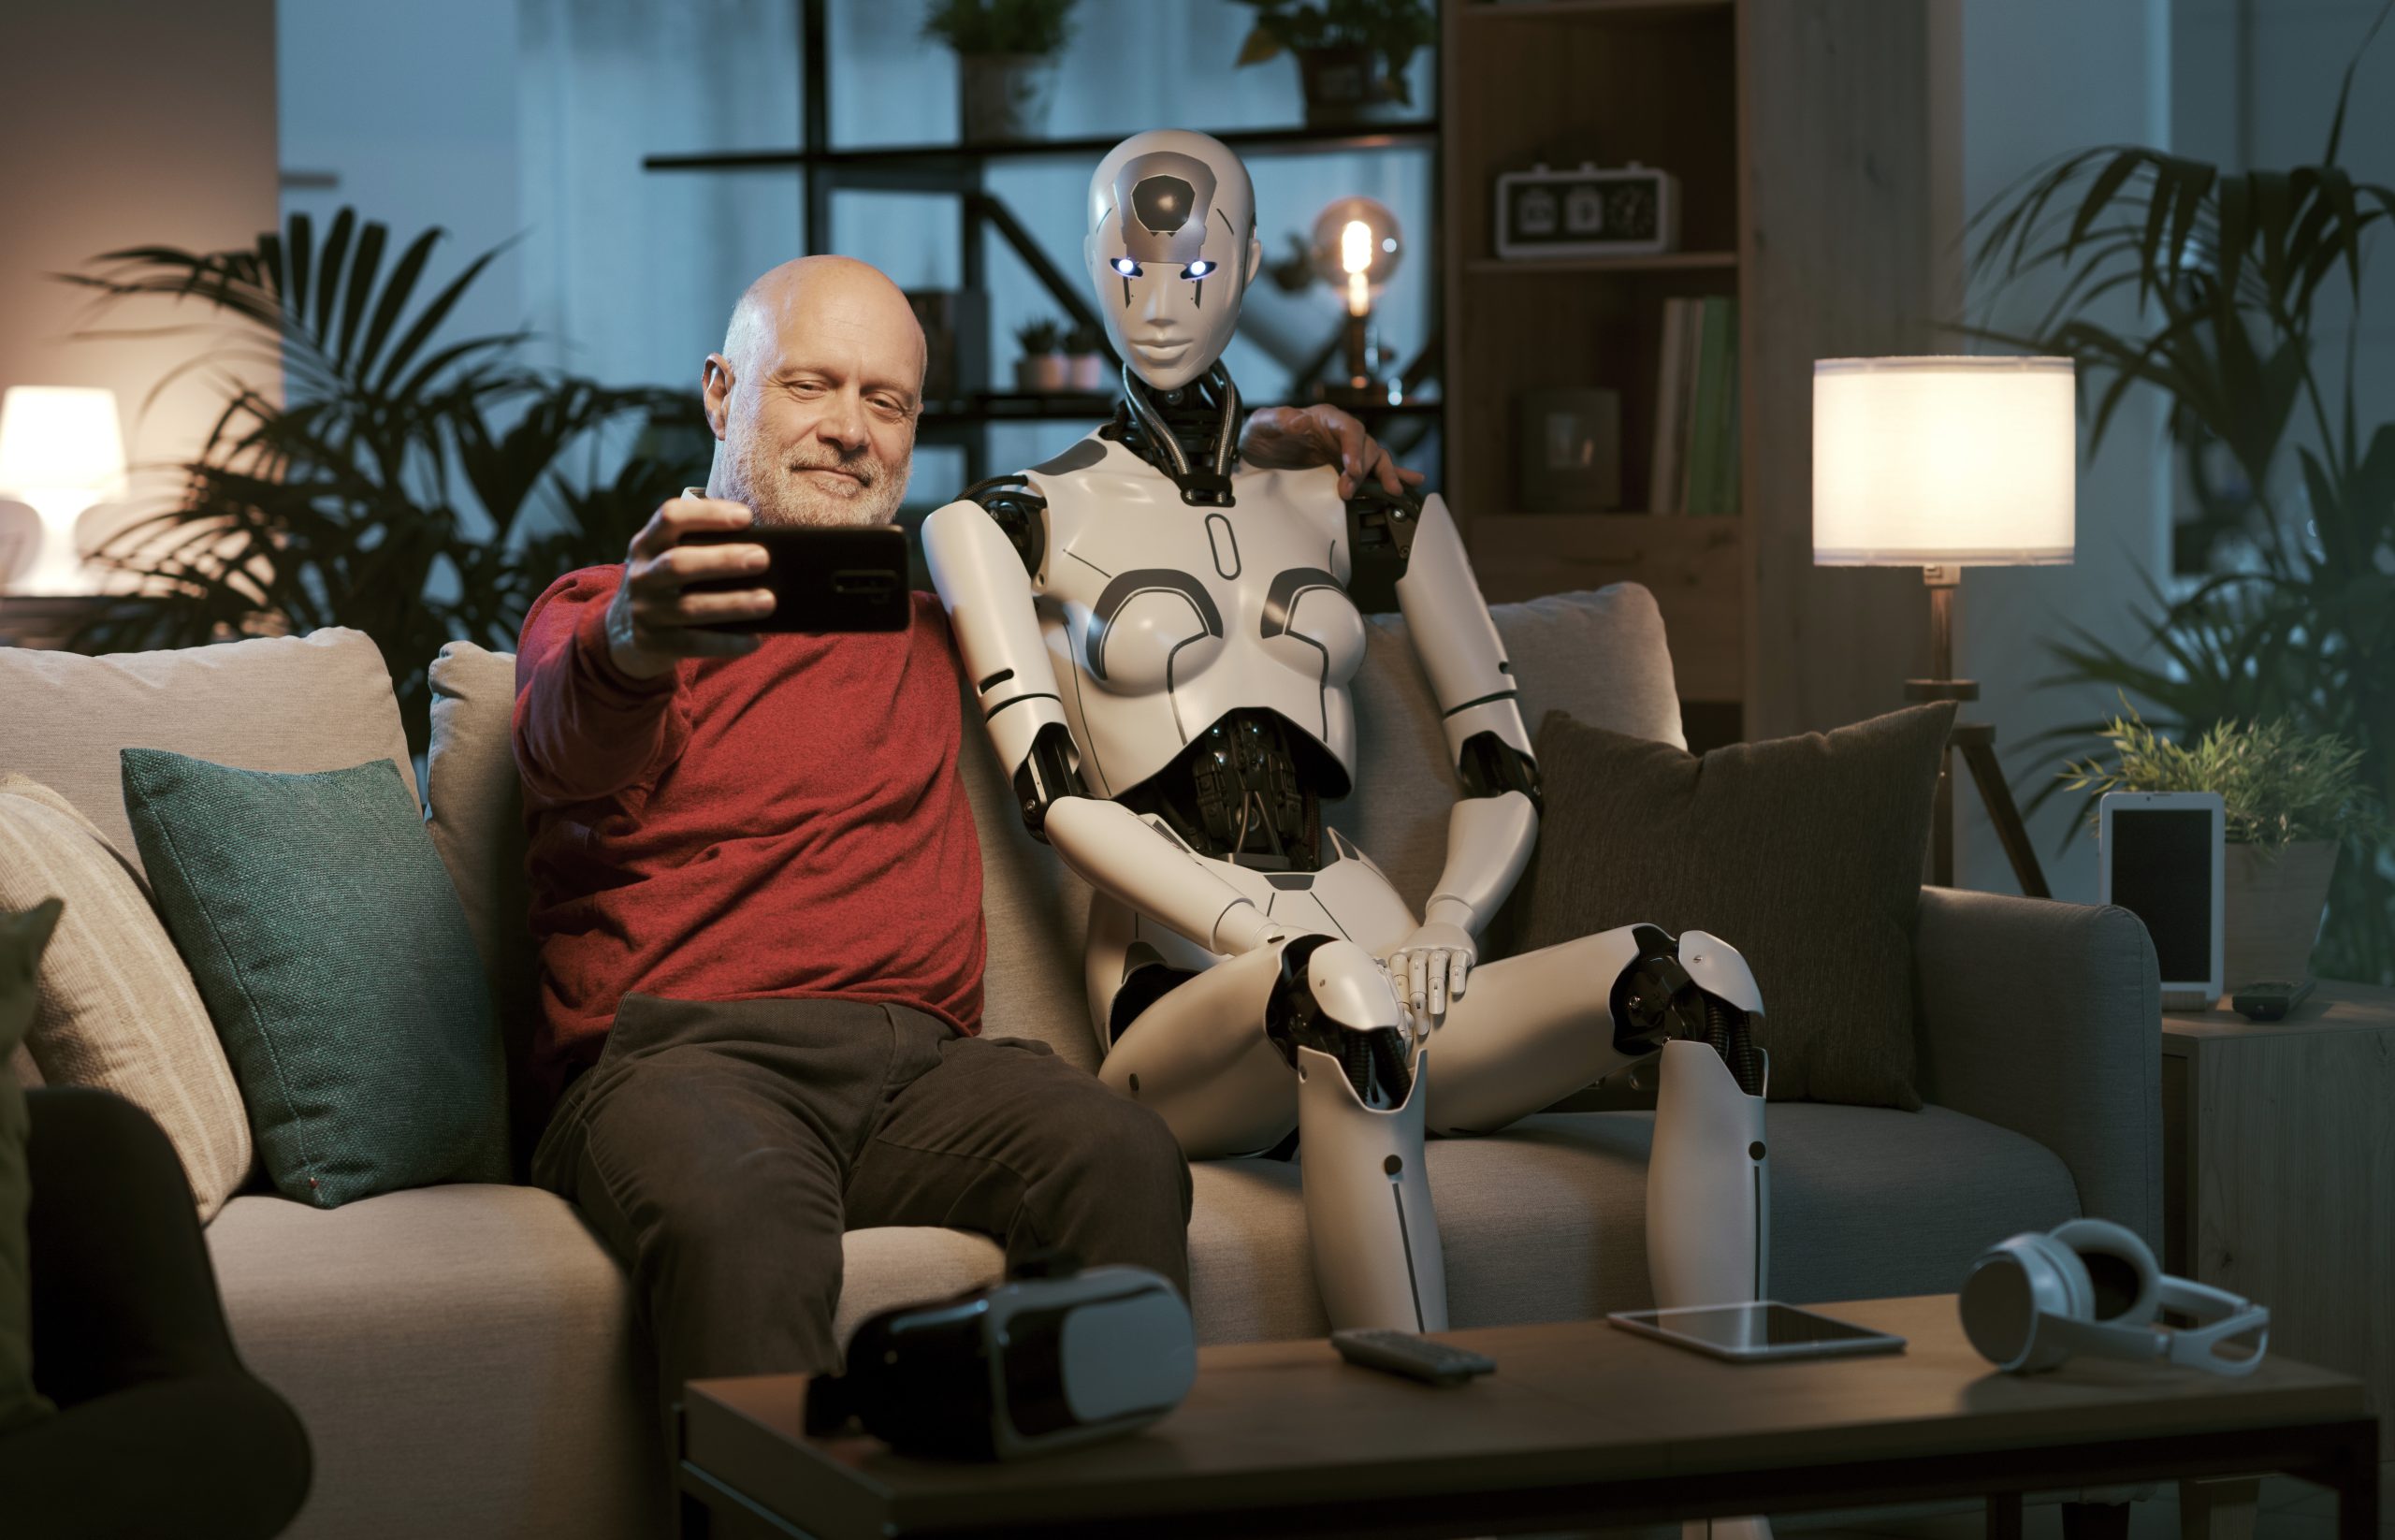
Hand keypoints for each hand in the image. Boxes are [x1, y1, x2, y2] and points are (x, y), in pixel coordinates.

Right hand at [603, 497, 775, 680]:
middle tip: (762, 558)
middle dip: (723, 560)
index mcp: (647, 543)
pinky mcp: (654, 642)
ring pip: (690, 607)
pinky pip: (694, 643)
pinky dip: (726, 643)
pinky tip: (754, 640)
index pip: (671, 517)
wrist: (625, 631)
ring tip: (768, 601)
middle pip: (679, 563)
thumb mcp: (667, 556)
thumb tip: (760, 546)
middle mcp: (641, 575)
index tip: (746, 517)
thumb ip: (699, 545)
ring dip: (732, 604)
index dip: (708, 514)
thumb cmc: (667, 584)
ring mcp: (645, 611)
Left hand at [1238, 404, 1426, 500]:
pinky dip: (1393, 474)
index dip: (1355, 449)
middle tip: (1349, 492)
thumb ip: (1280, 420)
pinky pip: (1373, 469)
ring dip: (1384, 475)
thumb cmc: (1262, 432)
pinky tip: (1410, 482)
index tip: (1353, 470)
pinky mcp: (1345, 466)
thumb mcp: (1264, 423)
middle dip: (1363, 470)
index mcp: (1325, 418)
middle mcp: (1340, 432)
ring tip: (1394, 491)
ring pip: (1375, 459)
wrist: (1257, 448)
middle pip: (1366, 447)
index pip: (1349, 429)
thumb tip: (1299, 420)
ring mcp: (1345, 450)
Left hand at [1381, 920, 1474, 1021]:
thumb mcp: (1410, 961)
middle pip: (1416, 975)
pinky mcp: (1461, 949)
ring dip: (1435, 992)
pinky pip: (1458, 962)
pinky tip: (1457, 992)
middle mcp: (1420, 950)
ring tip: (1436, 1014)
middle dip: (1417, 1002)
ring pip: (1436, 969)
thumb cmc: (1425, 954)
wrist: (1448, 922)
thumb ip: (1404, 984)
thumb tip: (1400, 1020)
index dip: (1400, 1000)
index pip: (1398, 977)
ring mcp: (1441, 948)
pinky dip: (1457, 976)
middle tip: (1420, 1026)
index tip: (1402, 1023)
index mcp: (1404, 955)